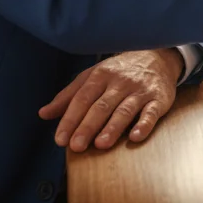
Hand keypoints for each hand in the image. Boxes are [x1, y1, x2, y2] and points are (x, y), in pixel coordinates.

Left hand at [39, 48, 182, 151]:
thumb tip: (44, 114)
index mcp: (101, 75)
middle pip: (102, 105)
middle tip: (76, 146)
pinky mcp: (159, 98)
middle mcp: (121, 82)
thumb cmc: (119, 71)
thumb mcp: (92, 76)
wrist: (157, 55)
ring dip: (113, 127)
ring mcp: (140, 90)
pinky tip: (135, 136)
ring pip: (125, 109)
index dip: (70, 119)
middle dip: (88, 126)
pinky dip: (144, 124)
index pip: (82, 99)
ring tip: (101, 144)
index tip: (60, 139)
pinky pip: (151, 112)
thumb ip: (68, 96)